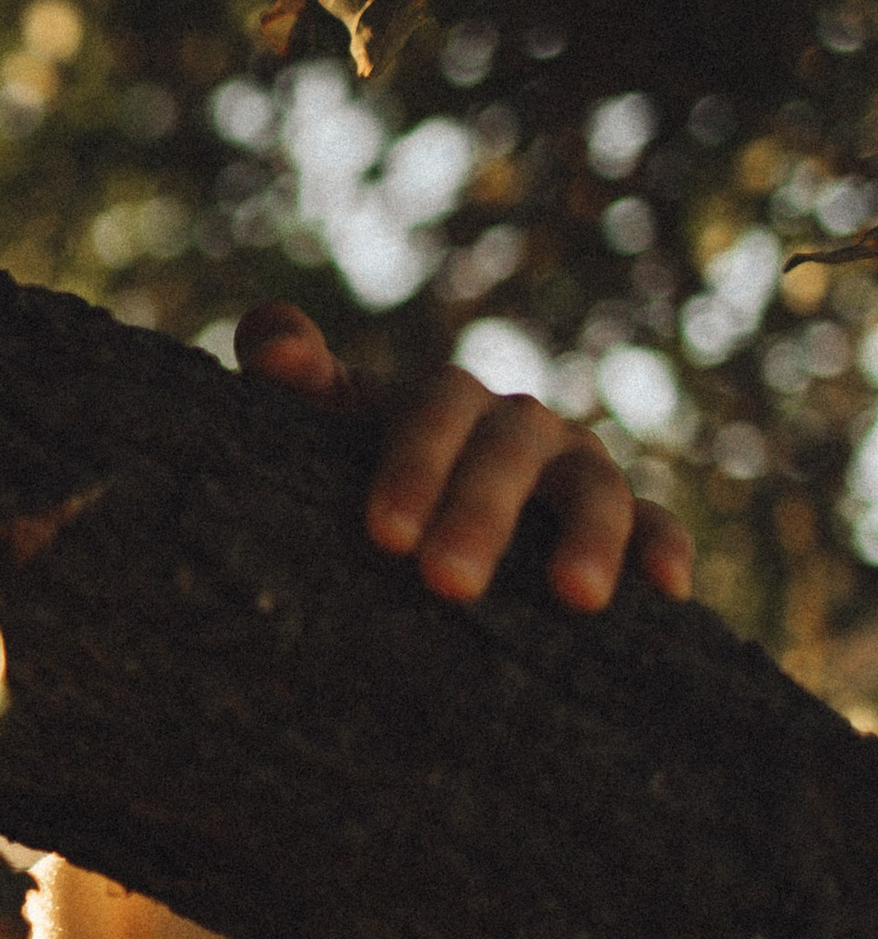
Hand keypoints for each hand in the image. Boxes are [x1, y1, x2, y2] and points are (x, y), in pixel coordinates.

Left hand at [234, 301, 694, 612]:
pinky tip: (668, 590)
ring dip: (590, 537)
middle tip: (447, 583)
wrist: (426, 519)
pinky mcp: (626, 518)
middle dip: (483, 516)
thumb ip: (298, 379)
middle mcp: (519, 426)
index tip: (384, 534)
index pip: (436, 411)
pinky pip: (655, 522)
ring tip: (577, 597)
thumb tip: (271, 342)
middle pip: (510, 454)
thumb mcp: (326, 426)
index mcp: (446, 401)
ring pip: (594, 488)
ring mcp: (577, 469)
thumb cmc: (363, 469)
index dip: (415, 465)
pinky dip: (664, 546)